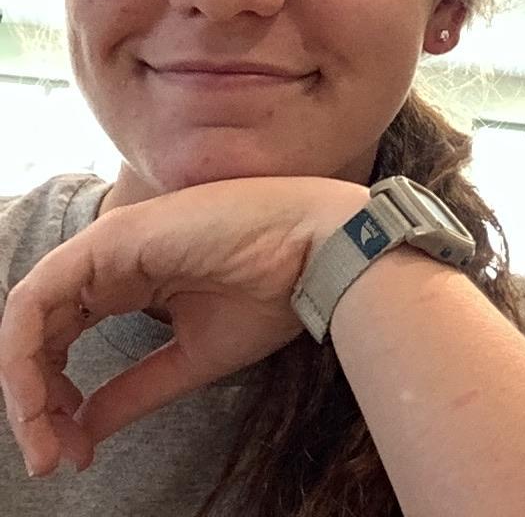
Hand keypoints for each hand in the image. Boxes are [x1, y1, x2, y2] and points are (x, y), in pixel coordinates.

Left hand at [0, 176, 366, 475]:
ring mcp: (107, 246)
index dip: (53, 399)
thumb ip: (135, 390)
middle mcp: (110, 261)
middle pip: (39, 333)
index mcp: (132, 280)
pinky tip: (40, 398)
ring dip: (24, 385)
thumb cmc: (276, 292)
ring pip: (27, 318)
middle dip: (33, 402)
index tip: (68, 453)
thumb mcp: (194, 358)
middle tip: (50, 456)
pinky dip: (22, 353)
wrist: (322, 252)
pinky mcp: (108, 241)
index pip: (62, 339)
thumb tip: (80, 434)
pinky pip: (35, 299)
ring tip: (45, 438)